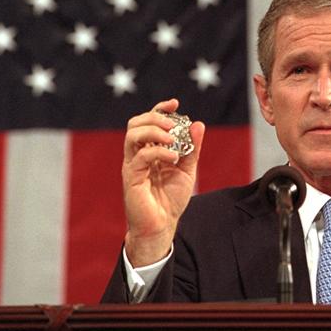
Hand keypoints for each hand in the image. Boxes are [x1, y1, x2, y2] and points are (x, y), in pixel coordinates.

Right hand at [122, 98, 204, 266]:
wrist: (162, 226)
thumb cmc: (171, 199)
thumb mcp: (187, 169)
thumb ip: (192, 148)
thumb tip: (198, 123)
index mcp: (149, 150)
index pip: (148, 121)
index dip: (160, 109)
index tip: (175, 104)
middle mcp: (138, 154)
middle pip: (135, 123)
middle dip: (155, 117)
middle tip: (173, 123)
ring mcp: (133, 165)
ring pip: (132, 135)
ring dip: (154, 130)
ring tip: (172, 137)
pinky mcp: (131, 178)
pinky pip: (140, 156)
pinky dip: (159, 151)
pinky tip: (174, 157)